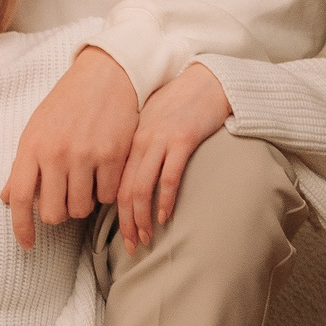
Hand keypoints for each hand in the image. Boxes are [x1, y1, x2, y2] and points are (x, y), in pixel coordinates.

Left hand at [1, 45, 138, 250]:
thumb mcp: (37, 130)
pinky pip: (108, 196)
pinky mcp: (113, 156)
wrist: (105, 75)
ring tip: (85, 184)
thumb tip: (7, 199)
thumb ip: (22, 167)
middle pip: (54, 213)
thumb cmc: (67, 105)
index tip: (26, 244)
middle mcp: (56, 153)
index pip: (19, 198)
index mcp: (31, 147)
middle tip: (66, 200)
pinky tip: (104, 175)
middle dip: (59, 214)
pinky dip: (106, 193)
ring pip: (82, 208)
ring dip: (83, 204)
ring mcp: (85, 155)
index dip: (21, 227)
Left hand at [114, 63, 230, 252]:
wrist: (209, 79)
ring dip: (143, 218)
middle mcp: (141, 141)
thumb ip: (142, 150)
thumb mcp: (154, 124)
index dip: (118, 216)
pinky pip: (169, 176)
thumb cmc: (182, 103)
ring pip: (142, 188)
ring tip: (147, 238)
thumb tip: (135, 181)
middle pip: (126, 191)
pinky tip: (165, 216)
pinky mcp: (183, 139)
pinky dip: (165, 200)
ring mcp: (161, 140)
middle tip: (131, 247)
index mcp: (131, 140)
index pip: (116, 185)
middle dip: (127, 224)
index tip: (124, 237)